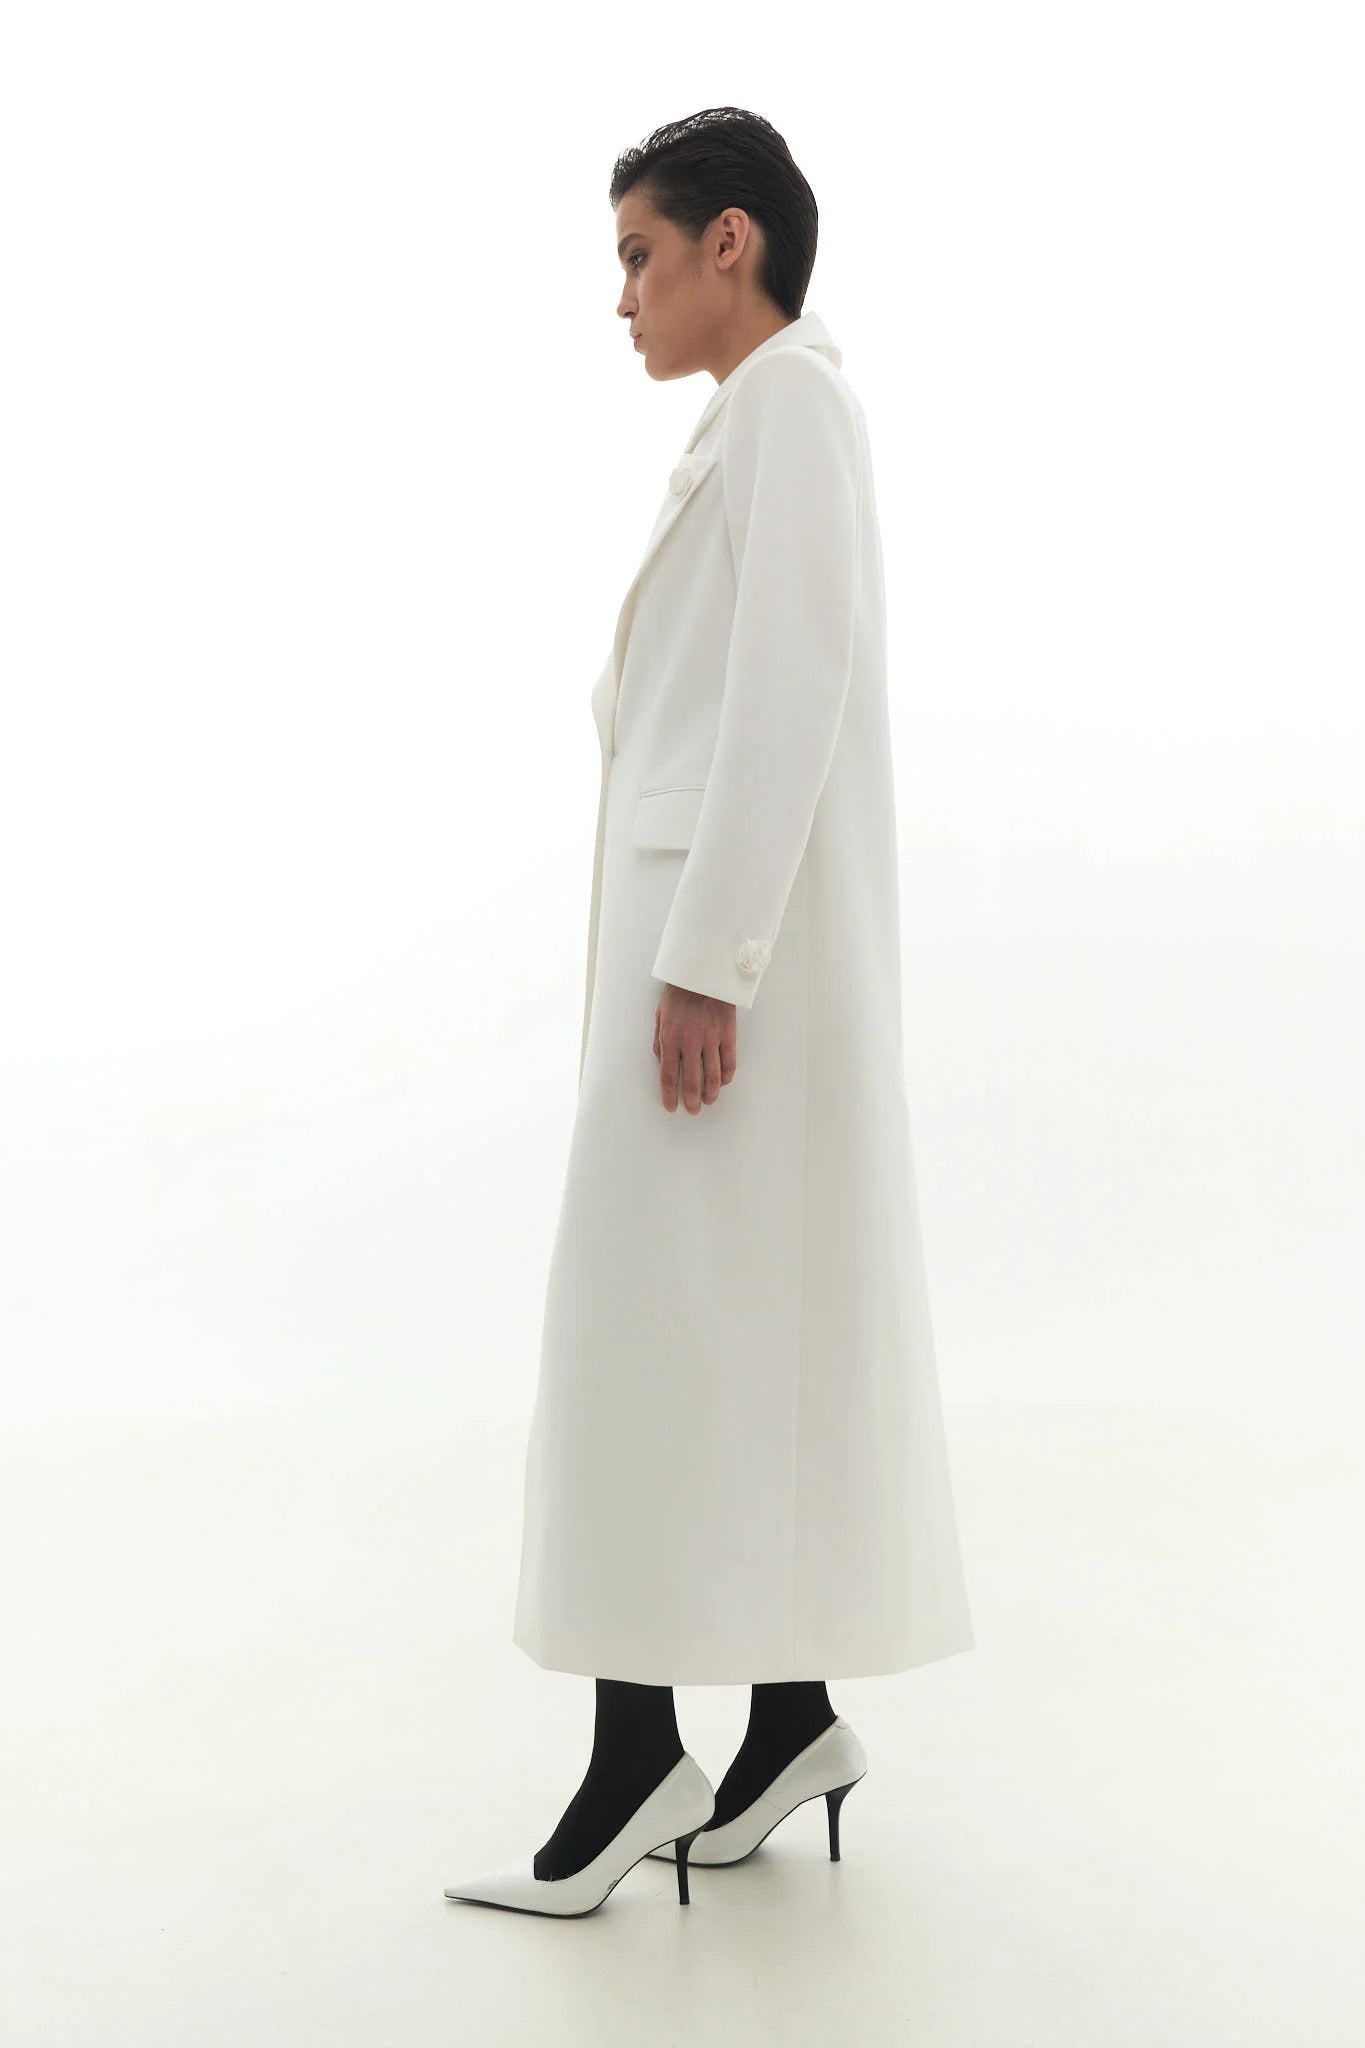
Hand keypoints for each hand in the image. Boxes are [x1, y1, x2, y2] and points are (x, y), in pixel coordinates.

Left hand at [653, 984, 736, 1113]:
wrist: (702, 974)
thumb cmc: (679, 994)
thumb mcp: (660, 1017)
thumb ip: (659, 1042)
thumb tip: (662, 1063)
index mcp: (670, 1039)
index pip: (668, 1077)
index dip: (669, 1096)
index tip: (671, 1106)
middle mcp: (690, 1043)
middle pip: (691, 1082)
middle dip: (691, 1100)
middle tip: (693, 1109)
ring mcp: (711, 1039)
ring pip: (713, 1077)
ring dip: (711, 1093)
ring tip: (709, 1101)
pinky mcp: (727, 1035)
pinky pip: (729, 1063)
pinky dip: (726, 1077)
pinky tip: (723, 1083)